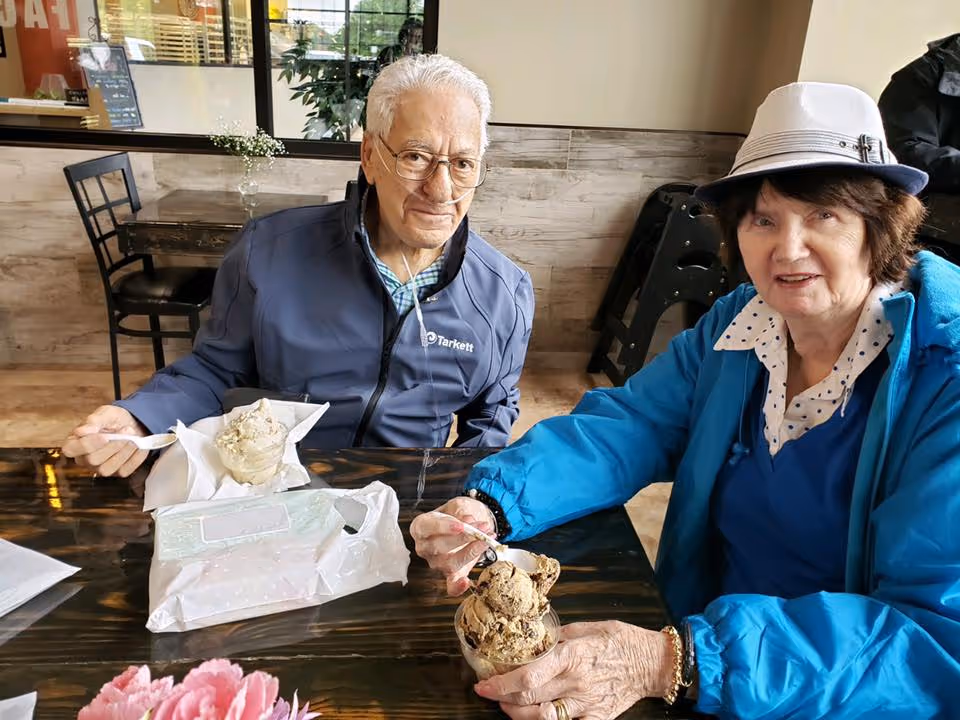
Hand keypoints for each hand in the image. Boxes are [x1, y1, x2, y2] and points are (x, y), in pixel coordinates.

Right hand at [62, 405, 149, 477]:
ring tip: (133, 436)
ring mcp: (100, 468)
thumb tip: (81, 431)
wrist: (133, 423)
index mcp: (74, 442)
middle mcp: (84, 459)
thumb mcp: (105, 413)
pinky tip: (139, 445)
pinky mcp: (117, 472)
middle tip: (126, 430)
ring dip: (124, 451)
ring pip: (107, 469)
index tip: (104, 436)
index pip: (70, 450)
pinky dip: (135, 457)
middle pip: (92, 460)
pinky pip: (125, 470)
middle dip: (112, 445)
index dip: (87, 445)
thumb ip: (94, 421)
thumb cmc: (114, 419)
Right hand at [410, 496, 496, 595]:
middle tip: (482, 528)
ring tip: (487, 539)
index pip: (426, 528)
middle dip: (465, 537)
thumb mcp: (456, 505)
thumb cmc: (455, 515)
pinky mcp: (449, 575)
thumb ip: (461, 511)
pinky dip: (458, 587)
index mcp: (421, 528)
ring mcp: (436, 563)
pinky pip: (450, 586)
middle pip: (439, 547)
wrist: (464, 525)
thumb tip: (469, 521)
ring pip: (450, 563)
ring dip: (472, 551)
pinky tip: (466, 582)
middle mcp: (424, 548)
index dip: (443, 527)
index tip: (461, 525)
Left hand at [473, 621, 672, 719]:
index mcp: (572, 655)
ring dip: (518, 715)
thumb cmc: (621, 640)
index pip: (529, 675)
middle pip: (530, 698)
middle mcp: (577, 682)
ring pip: (543, 718)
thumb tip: (533, 640)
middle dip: (502, 698)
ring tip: (507, 706)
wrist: (653, 663)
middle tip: (489, 693)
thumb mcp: (587, 628)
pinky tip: (536, 719)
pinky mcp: (597, 719)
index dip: (502, 683)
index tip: (484, 683)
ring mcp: (587, 704)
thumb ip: (559, 637)